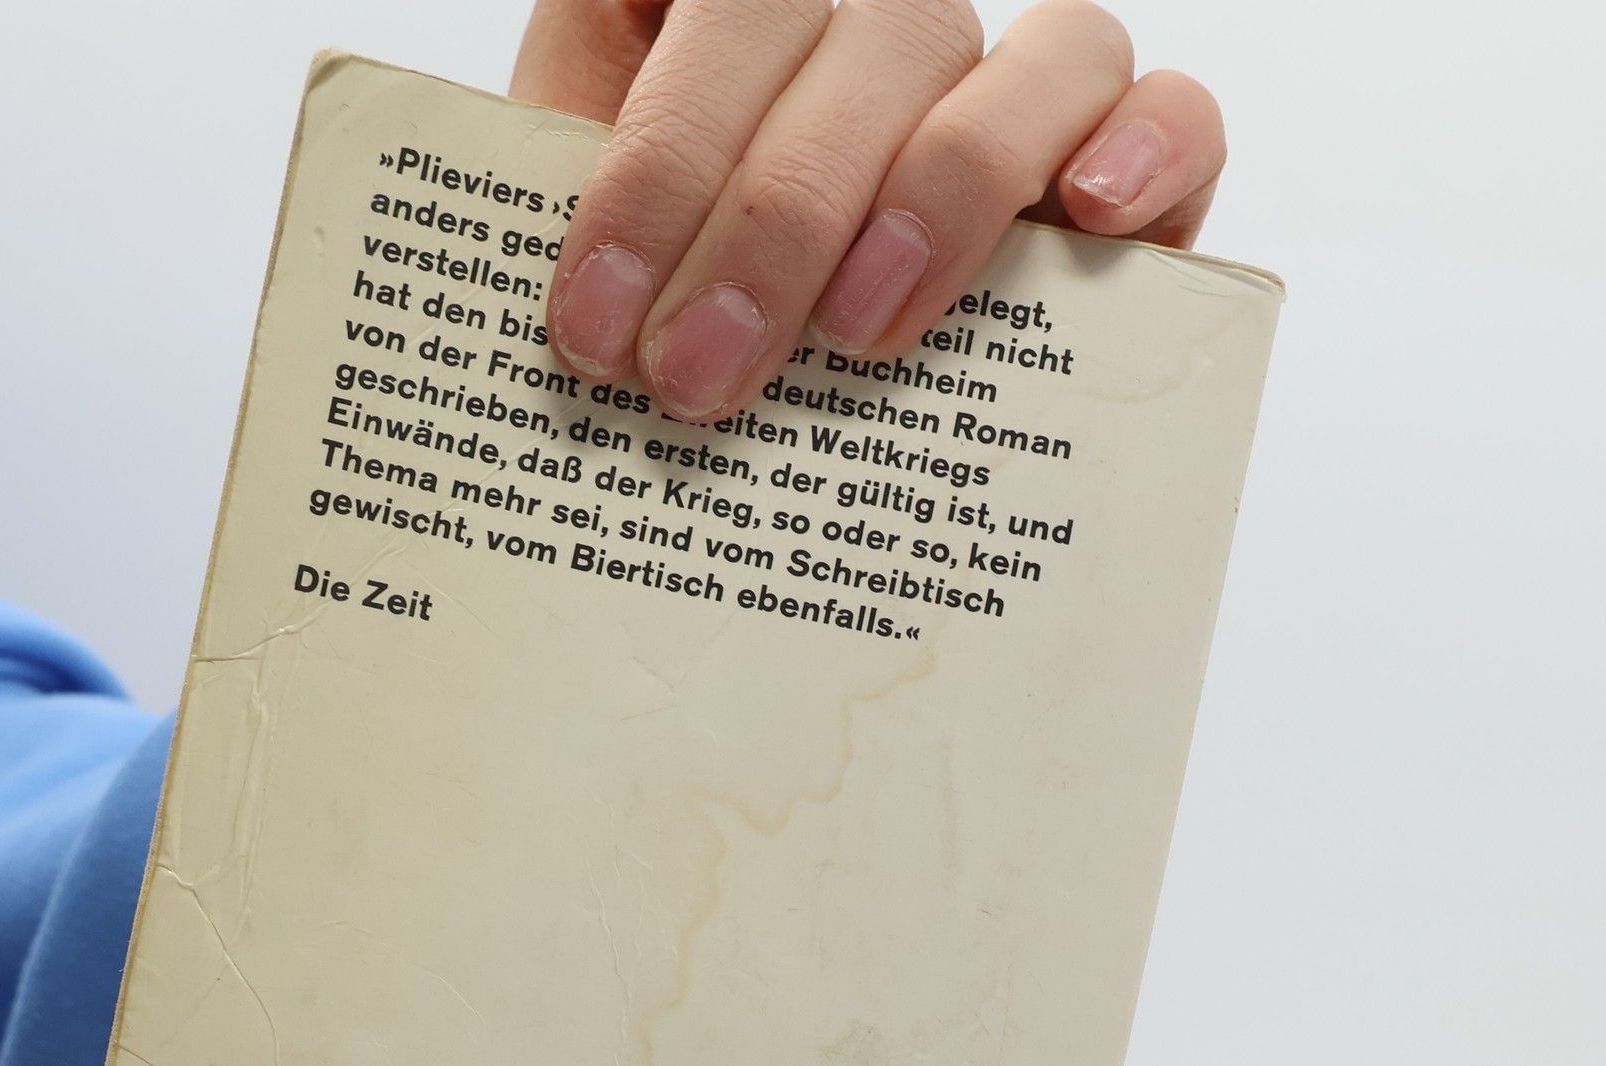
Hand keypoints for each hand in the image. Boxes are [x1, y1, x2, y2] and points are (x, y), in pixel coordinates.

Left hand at [513, 0, 1225, 419]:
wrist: (751, 354)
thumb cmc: (675, 312)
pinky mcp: (1116, 152)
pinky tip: (1088, 218)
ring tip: (858, 335)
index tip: (592, 324)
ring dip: (936, 196)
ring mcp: (998, 76)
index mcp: (729, 18)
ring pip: (1016, 60)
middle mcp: (872, 22)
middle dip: (763, 228)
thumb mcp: (602, 267)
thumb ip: (575, 238)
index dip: (652, 168)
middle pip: (855, 46)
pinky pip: (1170, 107)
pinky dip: (1148, 146)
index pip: (714, 19)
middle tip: (695, 379)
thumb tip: (546, 326)